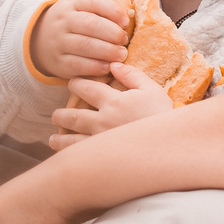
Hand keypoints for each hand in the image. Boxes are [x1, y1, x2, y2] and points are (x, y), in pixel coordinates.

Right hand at [31, 0, 130, 81]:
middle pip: (90, 24)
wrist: (41, 38)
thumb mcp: (82, 9)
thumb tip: (129, 19)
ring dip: (107, 51)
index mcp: (73, 4)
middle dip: (112, 33)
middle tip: (125, 40)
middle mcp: (63, 21)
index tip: (125, 21)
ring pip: (84, 45)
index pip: (94, 2)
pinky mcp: (58, 62)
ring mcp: (58, 42)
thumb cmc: (74, 23)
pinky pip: (77, 65)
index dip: (112, 11)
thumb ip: (102, 10)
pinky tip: (107, 67)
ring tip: (121, 55)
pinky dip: (95, 67)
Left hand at [47, 64, 171, 148]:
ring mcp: (100, 141)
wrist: (170, 145)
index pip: (86, 88)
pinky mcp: (102, 159)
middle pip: (72, 116)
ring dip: (59, 138)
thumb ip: (131, 75)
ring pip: (71, 139)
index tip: (72, 84)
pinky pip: (80, 157)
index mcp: (113, 101)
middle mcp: (102, 120)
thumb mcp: (152, 89)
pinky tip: (64, 156)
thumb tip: (114, 64)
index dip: (76, 84)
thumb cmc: (163, 116)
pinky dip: (68, 155)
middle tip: (55, 115)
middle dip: (61, 114)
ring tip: (53, 138)